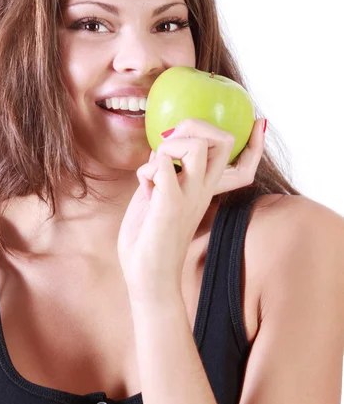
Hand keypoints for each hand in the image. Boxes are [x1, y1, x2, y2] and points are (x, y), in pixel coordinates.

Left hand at [117, 117, 265, 303]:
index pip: (241, 161)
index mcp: (205, 189)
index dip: (251, 140)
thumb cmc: (151, 238)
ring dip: (169, 146)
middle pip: (223, 140)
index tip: (258, 123)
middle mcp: (203, 190)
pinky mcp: (170, 205)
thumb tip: (162, 144)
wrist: (150, 280)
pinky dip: (147, 170)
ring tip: (155, 168)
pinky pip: (162, 166)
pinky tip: (144, 188)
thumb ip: (166, 169)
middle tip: (170, 143)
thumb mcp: (161, 194)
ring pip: (195, 145)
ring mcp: (189, 197)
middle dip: (194, 126)